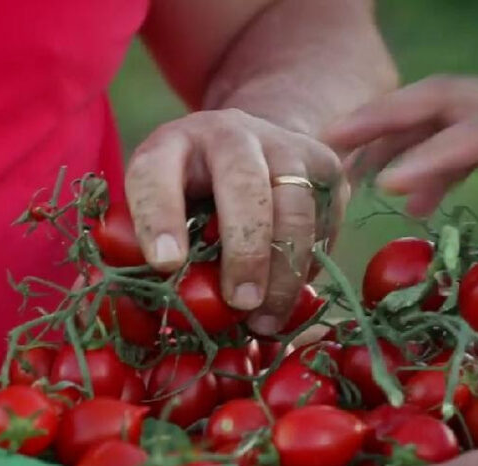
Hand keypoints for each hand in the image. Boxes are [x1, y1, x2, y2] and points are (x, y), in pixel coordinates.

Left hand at [125, 109, 346, 334]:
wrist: (255, 146)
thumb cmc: (194, 195)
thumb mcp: (162, 207)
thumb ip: (152, 250)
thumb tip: (157, 309)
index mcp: (173, 144)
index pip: (157, 174)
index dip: (159, 218)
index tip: (165, 264)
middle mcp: (231, 134)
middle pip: (244, 185)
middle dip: (244, 250)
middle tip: (239, 302)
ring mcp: (285, 145)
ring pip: (295, 209)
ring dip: (283, 272)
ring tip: (264, 320)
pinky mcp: (325, 167)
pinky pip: (324, 224)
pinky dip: (307, 267)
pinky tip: (285, 295)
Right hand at [324, 53, 477, 308]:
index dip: (431, 158)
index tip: (383, 186)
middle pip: (439, 98)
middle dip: (380, 118)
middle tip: (324, 144)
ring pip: (441, 105)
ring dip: (392, 131)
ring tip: (347, 175)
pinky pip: (461, 126)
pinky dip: (428, 152)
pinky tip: (417, 194)